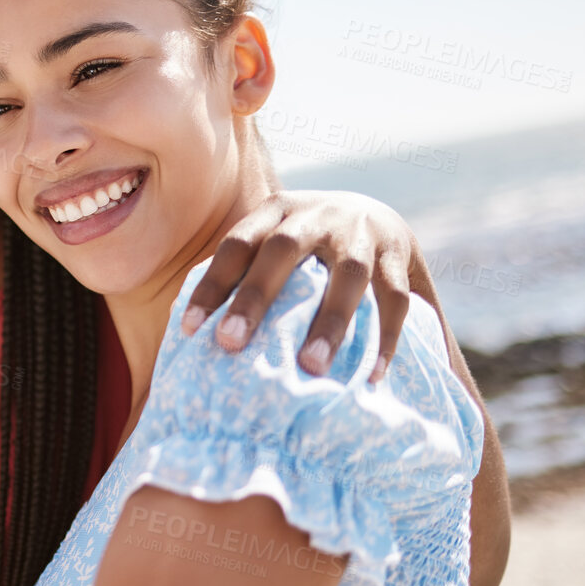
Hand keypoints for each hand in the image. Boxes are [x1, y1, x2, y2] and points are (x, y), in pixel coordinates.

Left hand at [182, 190, 415, 381]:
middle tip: (230, 344)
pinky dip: (385, 337)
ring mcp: (360, 233)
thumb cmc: (305, 248)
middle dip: (254, 297)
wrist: (376, 213)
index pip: (235, 244)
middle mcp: (317, 215)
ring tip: (310, 367)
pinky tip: (372, 374)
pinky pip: (394, 297)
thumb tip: (185, 339)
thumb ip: (243, 275)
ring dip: (329, 322)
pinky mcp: (399, 256)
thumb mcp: (273, 242)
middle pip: (281, 251)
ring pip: (347, 274)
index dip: (211, 285)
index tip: (189, 330)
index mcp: (276, 211)